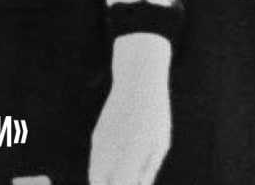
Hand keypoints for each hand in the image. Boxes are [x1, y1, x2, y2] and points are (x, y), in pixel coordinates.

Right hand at [88, 34, 170, 184]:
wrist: (135, 81)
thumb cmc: (154, 114)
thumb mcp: (159, 144)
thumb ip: (148, 170)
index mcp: (128, 157)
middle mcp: (108, 152)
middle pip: (99, 183)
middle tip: (124, 184)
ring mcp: (99, 144)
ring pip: (95, 174)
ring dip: (105, 181)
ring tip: (123, 178)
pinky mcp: (96, 136)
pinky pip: (96, 161)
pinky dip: (103, 169)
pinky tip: (117, 166)